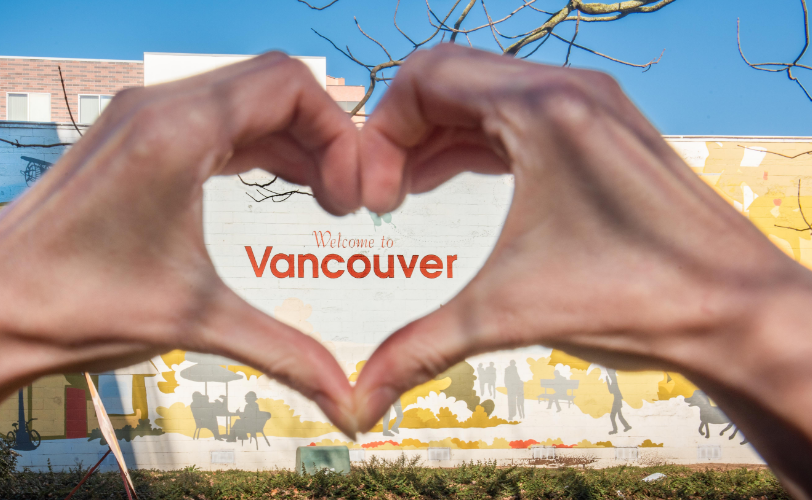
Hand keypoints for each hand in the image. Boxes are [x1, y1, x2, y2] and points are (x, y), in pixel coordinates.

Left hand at [0, 52, 362, 499]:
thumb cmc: (74, 307)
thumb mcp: (195, 321)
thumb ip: (286, 352)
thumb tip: (349, 402)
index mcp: (177, 131)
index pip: (290, 85)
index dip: (341, 133)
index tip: (355, 196)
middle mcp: (155, 106)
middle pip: (271, 83)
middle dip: (322, 136)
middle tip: (346, 200)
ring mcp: (135, 116)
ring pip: (238, 98)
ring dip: (287, 139)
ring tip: (319, 196)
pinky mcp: (124, 136)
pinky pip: (207, 117)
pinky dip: (249, 143)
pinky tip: (267, 183)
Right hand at [351, 44, 811, 492]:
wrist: (738, 314)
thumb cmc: (640, 298)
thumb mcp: (508, 314)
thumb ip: (420, 347)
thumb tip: (361, 398)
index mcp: (543, 111)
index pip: (426, 78)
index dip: (380, 133)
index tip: (373, 195)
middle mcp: (570, 91)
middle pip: (451, 77)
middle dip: (403, 132)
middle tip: (383, 194)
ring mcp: (594, 105)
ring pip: (487, 91)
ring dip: (438, 134)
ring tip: (409, 191)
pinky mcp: (608, 129)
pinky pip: (521, 110)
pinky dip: (478, 138)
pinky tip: (458, 180)